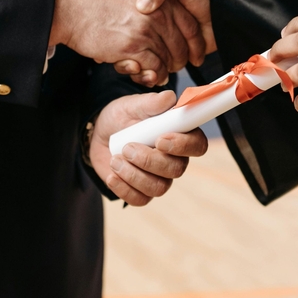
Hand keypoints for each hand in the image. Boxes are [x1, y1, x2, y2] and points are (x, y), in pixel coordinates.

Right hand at [49, 0, 206, 86]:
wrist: (69, 3)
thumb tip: (159, 2)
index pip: (190, 24)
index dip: (195, 42)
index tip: (194, 53)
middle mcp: (158, 13)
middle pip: (181, 44)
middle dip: (180, 59)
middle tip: (173, 67)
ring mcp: (146, 31)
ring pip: (169, 58)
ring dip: (165, 70)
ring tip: (158, 74)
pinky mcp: (132, 48)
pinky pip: (154, 68)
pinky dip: (153, 75)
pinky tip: (148, 75)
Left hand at [88, 91, 208, 205]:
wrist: (100, 134)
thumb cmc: (123, 117)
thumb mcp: (133, 105)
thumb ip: (152, 102)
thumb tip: (170, 98)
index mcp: (180, 135)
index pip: (197, 145)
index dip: (183, 146)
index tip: (160, 139)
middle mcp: (175, 159)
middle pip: (176, 170)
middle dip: (149, 160)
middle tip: (127, 148)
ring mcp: (159, 178)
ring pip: (158, 188)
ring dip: (133, 175)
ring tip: (116, 159)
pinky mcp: (142, 191)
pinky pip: (140, 199)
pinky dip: (123, 188)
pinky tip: (112, 175)